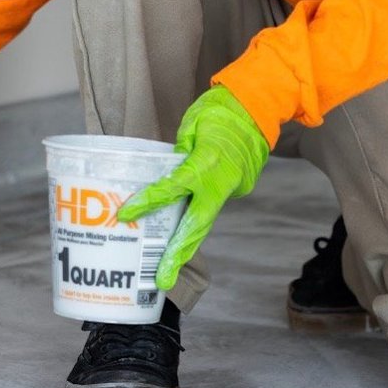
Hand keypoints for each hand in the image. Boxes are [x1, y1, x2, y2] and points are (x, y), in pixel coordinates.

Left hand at [117, 85, 268, 289]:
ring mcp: (234, 188)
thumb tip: (166, 167)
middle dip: (178, 254)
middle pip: (197, 224)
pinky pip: (212, 207)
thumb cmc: (222, 109)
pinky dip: (196, 221)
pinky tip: (179, 234)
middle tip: (162, 279)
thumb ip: (179, 147)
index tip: (127, 214)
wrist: (260, 108)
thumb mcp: (193, 121)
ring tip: (166, 271)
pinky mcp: (240, 188)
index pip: (173, 186)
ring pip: (205, 221)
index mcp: (207, 161)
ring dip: (185, 246)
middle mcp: (221, 181)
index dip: (149, 201)